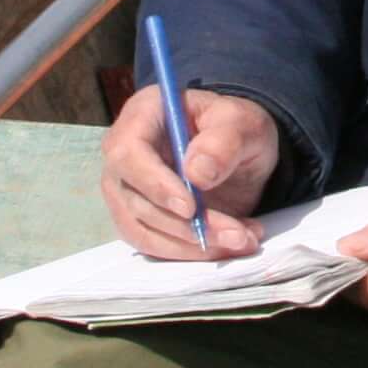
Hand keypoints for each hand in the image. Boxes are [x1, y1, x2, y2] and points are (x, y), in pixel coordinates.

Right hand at [103, 83, 278, 258]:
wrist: (238, 151)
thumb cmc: (234, 127)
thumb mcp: (243, 122)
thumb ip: (224, 141)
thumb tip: (197, 173)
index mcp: (143, 114)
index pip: (128, 153)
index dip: (154, 184)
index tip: (190, 207)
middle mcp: (123, 154)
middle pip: (137, 199)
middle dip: (186, 225)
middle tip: (236, 233)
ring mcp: (126, 190)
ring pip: (145, 229)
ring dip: (193, 244)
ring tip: (241, 239)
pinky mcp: (138, 219)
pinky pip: (154, 246)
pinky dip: (190, 253)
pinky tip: (227, 245)